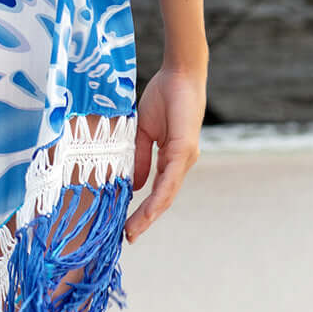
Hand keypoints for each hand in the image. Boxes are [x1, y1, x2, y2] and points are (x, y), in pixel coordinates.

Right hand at [124, 64, 207, 242]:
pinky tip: (149, 207)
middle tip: (128, 237)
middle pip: (163, 199)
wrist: (179, 74)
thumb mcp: (144, 132)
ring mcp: (185, 157)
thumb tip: (133, 186)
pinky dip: (159, 194)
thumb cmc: (164, 97)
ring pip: (167, 193)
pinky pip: (170, 177)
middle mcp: (181, 163)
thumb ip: (139, 158)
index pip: (157, 191)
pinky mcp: (185, 149)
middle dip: (145, 219)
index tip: (127, 227)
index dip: (144, 210)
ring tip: (133, 230)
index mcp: (171, 159)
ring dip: (150, 214)